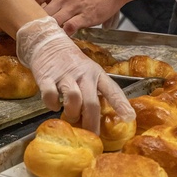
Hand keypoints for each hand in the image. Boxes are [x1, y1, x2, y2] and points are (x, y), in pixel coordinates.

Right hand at [16, 17, 133, 132]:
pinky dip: (52, 104)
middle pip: (92, 102)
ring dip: (72, 113)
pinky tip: (53, 106)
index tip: (129, 118)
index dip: (121, 104)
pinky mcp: (47, 76)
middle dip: (92, 122)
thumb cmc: (70, 61)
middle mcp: (83, 74)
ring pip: (74, 98)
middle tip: (91, 136)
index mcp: (96, 73)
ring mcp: (65, 75)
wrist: (47, 41)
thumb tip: (95, 120)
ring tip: (71, 116)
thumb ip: (92, 92)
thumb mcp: (87, 71)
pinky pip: (50, 95)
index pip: (112, 89)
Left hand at [32, 0, 122, 35]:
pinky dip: (65, 34)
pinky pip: (70, 27)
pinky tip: (65, 39)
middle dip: (38, 24)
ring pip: (54, 21)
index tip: (28, 18)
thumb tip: (45, 10)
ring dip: (51, 31)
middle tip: (36, 36)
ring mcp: (74, 7)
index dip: (30, 8)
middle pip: (42, 13)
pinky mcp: (85, 16)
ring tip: (48, 40)